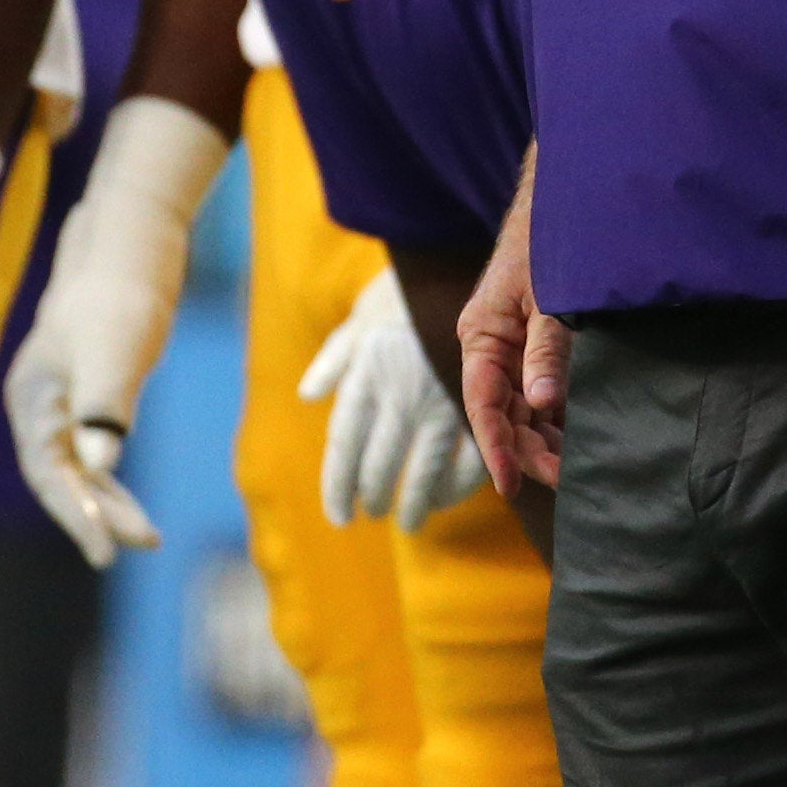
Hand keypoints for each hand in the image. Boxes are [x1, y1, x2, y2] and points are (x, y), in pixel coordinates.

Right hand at [1, 95, 226, 568]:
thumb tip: (102, 467)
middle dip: (100, 515)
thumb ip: (105, 407)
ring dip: (108, 503)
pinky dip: (110, 479)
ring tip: (149, 537)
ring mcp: (62, 399)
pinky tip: (128, 501)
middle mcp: (39, 404)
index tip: (108, 551)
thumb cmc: (120, 291)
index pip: (49, 475)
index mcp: (30, 398)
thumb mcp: (114, 349)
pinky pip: (91, 451)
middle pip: (62, 478)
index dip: (77, 516)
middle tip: (147, 543)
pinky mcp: (87, 391)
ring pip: (78, 469)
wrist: (133, 240)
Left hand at [300, 270, 492, 529]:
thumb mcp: (359, 320)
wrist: (455, 265)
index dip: (338, 485)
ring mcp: (440, 399)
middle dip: (375, 495)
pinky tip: (451, 497)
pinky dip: (461, 482)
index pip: (345, 444)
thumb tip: (309, 397)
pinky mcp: (477, 400)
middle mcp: (400, 393)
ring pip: (424, 468)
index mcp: (367, 375)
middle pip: (381, 462)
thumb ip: (333, 361)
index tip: (338, 514)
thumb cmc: (402, 296)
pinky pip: (470, 454)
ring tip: (411, 521)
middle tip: (374, 513)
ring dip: (417, 501)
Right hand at [460, 203, 565, 491]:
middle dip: (531, 451)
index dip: (497, 448)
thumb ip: (547, 350)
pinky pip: (545, 391)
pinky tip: (585, 434)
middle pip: (505, 415)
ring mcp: (516, 349)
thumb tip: (544, 405)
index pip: (483, 405)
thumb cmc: (549, 242)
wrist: (567, 201)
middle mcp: (493, 349)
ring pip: (525, 409)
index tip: (512, 485)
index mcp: (481, 336)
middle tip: (569, 479)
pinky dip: (562, 416)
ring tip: (580, 466)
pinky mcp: (540, 346)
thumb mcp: (549, 298)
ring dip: (548, 438)